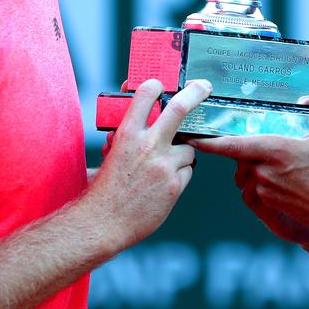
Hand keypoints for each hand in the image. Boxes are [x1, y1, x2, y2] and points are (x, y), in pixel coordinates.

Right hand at [84, 78, 210, 248]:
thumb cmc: (104, 189)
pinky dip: (181, 174)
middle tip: (205, 86)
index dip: (156, 86)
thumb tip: (140, 124)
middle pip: (179, 109)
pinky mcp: (175, 184)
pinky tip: (165, 184)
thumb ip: (127, 138)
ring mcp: (163, 165)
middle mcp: (147, 145)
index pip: (145, 96)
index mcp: (127, 134)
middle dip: (195, 93)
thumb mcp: (110, 155)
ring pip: (188, 149)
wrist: (104, 223)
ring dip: (182, 155)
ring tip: (163, 168)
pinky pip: (188, 170)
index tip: (161, 84)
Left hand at [191, 96, 308, 234]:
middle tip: (264, 142)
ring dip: (253, 165)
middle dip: (247, 148)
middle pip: (240, 156)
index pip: (232, 145)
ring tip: (276, 160)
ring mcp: (264, 191)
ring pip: (246, 172)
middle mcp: (264, 172)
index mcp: (275, 151)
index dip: (209, 141)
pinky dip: (259, 180)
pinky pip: (253, 188)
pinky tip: (279, 177)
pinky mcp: (268, 205)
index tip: (192, 136)